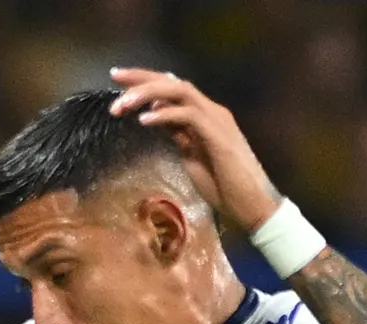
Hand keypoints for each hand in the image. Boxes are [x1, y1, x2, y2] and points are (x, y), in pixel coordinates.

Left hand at [107, 68, 281, 234]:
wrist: (252, 204)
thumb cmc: (224, 187)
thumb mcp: (192, 157)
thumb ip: (177, 136)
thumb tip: (155, 121)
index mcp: (203, 116)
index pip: (172, 89)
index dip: (145, 81)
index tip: (118, 80)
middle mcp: (210, 111)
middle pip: (173, 82)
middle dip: (142, 78)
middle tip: (114, 76)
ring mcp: (216, 120)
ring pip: (180, 91)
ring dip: (147, 94)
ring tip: (121, 105)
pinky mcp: (218, 134)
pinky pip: (188, 115)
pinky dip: (164, 115)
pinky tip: (144, 120)